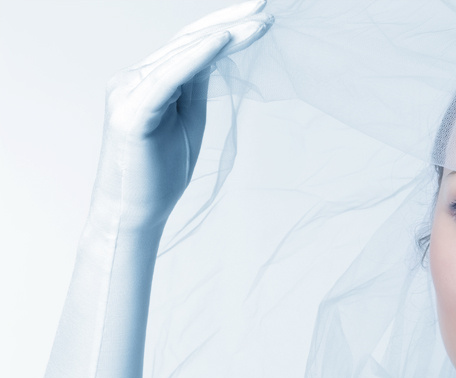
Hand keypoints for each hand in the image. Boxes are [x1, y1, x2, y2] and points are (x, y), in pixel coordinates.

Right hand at [89, 0, 273, 233]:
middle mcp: (133, 78)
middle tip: (266, 6)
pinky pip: (167, 79)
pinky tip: (221, 41)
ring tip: (259, 23)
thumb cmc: (160, 173)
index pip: (191, 44)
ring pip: (182, 54)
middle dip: (230, 22)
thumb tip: (216, 51)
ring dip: (224, 35)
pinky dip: (195, 57)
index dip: (225, 25)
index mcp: (148, 80)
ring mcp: (128, 93)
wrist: (134, 216)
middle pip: (188, 42)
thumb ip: (197, 85)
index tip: (259, 13)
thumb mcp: (188, 120)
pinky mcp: (132, 114)